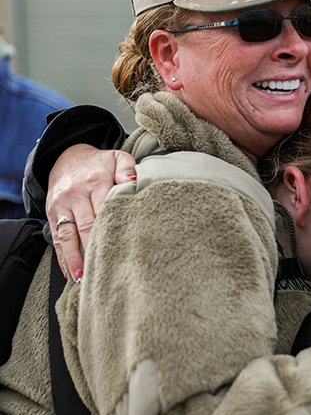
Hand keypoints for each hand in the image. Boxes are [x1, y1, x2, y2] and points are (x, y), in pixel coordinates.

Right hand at [46, 144, 136, 279]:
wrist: (65, 157)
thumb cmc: (98, 163)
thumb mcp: (116, 158)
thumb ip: (127, 168)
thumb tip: (134, 182)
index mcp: (95, 182)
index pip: (105, 209)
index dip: (111, 229)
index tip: (121, 249)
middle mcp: (75, 195)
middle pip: (85, 226)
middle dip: (93, 249)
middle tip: (104, 270)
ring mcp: (61, 206)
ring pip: (67, 236)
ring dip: (74, 259)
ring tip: (82, 279)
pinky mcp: (51, 214)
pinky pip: (56, 238)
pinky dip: (62, 257)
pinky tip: (70, 273)